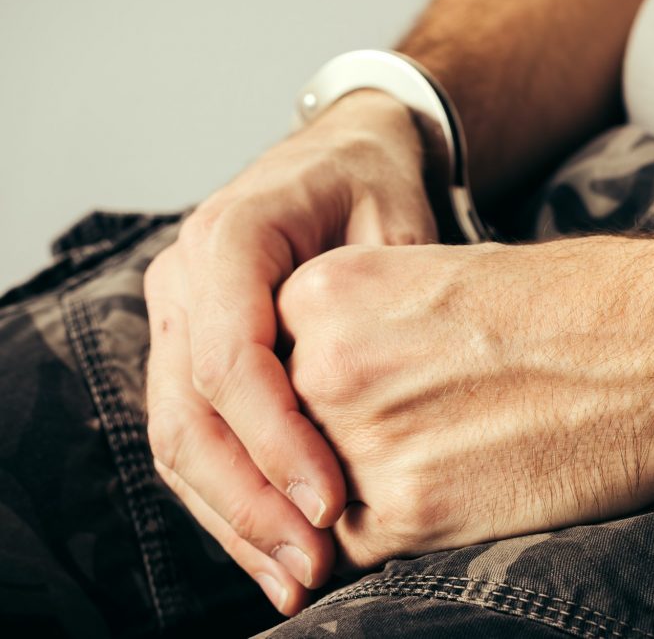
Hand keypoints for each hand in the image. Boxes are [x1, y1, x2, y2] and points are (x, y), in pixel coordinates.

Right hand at [144, 90, 435, 613]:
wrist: (346, 153)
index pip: (229, 359)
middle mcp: (185, 279)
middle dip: (247, 500)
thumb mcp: (398, 220)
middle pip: (187, 412)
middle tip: (307, 566)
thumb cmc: (378, 182)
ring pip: (177, 437)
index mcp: (230, 236)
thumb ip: (386, 300)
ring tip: (292, 578)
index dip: (274, 440)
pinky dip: (229, 495)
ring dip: (232, 517)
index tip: (329, 503)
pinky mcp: (193, 348)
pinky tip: (272, 545)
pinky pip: (192, 434)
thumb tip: (381, 410)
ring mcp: (179, 316)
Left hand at [276, 234, 653, 568]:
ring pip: (313, 495)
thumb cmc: (566, 304)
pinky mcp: (412, 514)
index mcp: (326, 289)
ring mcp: (364, 442)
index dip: (310, 394)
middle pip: (284, 433)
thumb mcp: (433, 280)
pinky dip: (390, 533)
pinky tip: (455, 487)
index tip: (353, 402)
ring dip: (355, 491)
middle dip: (326, 445)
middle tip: (404, 433)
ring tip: (440, 454)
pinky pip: (357, 546)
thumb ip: (355, 329)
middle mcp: (328, 364)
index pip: (269, 366)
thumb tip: (310, 391)